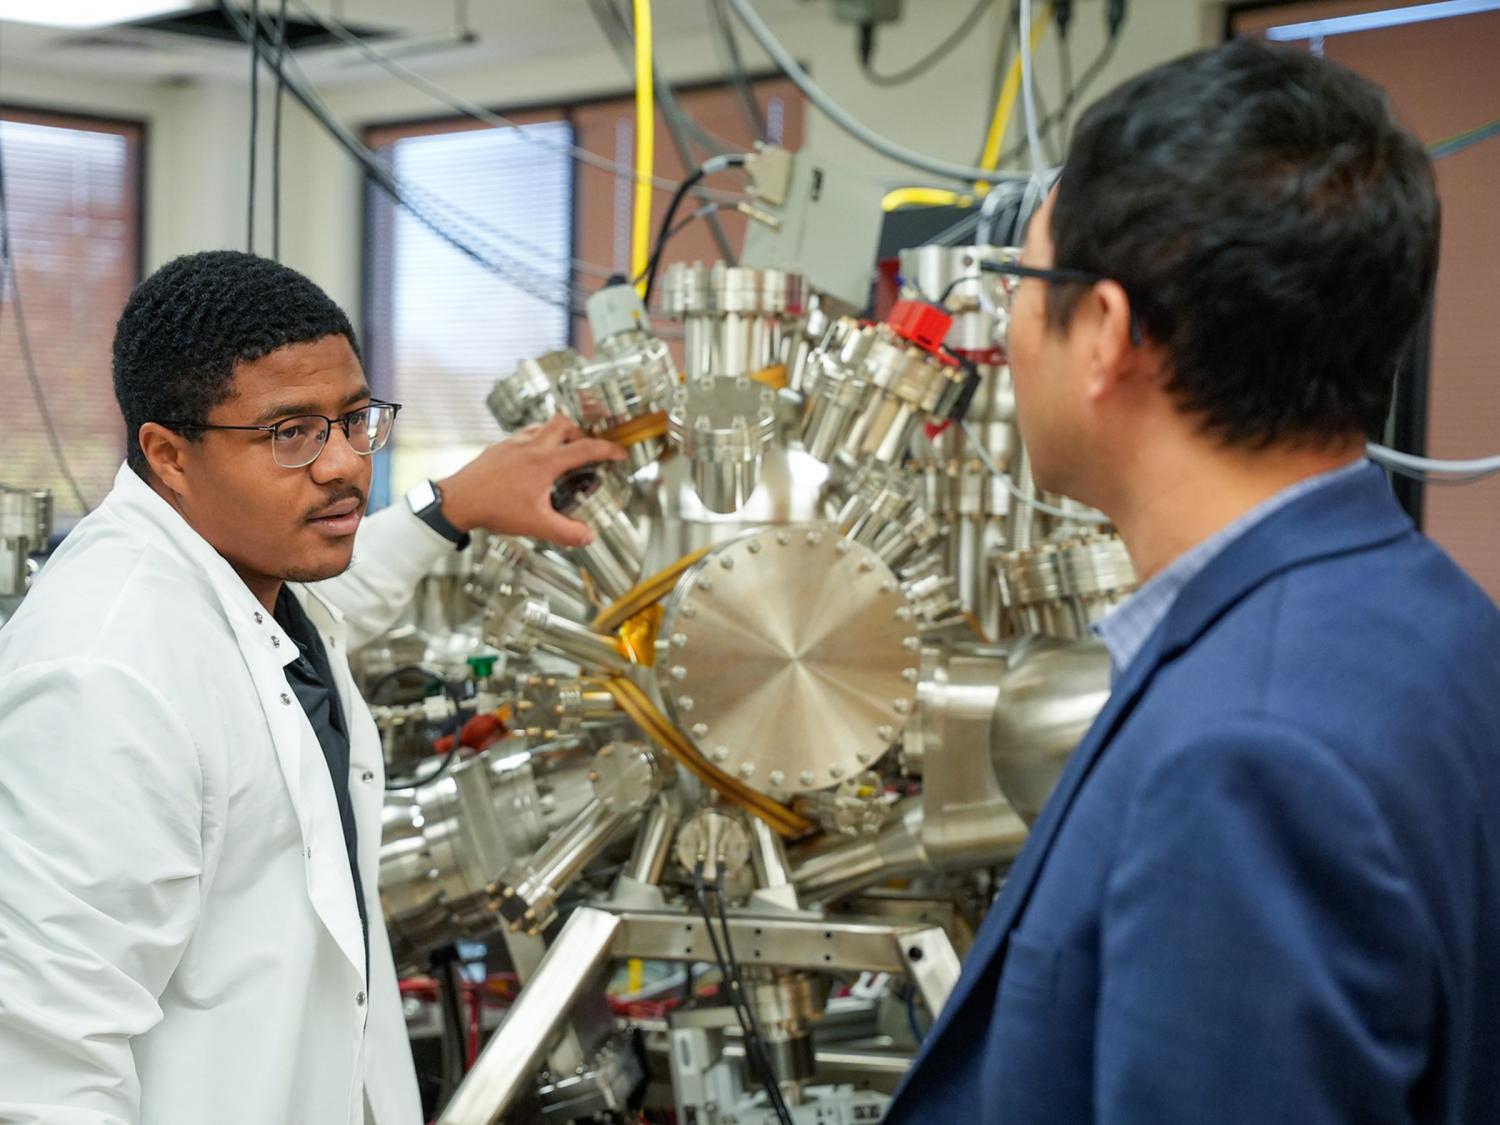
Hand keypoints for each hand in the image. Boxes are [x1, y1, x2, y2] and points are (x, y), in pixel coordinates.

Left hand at [437, 416, 626, 546]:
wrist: (458, 501)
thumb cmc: (495, 509)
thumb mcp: (537, 524)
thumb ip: (567, 532)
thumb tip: (588, 537)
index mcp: (545, 462)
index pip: (585, 448)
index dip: (607, 450)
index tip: (619, 453)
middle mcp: (531, 446)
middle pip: (563, 423)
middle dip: (579, 432)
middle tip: (584, 449)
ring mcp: (512, 443)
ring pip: (542, 425)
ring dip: (556, 434)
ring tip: (560, 454)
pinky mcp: (498, 447)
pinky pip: (523, 435)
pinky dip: (536, 441)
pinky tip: (532, 461)